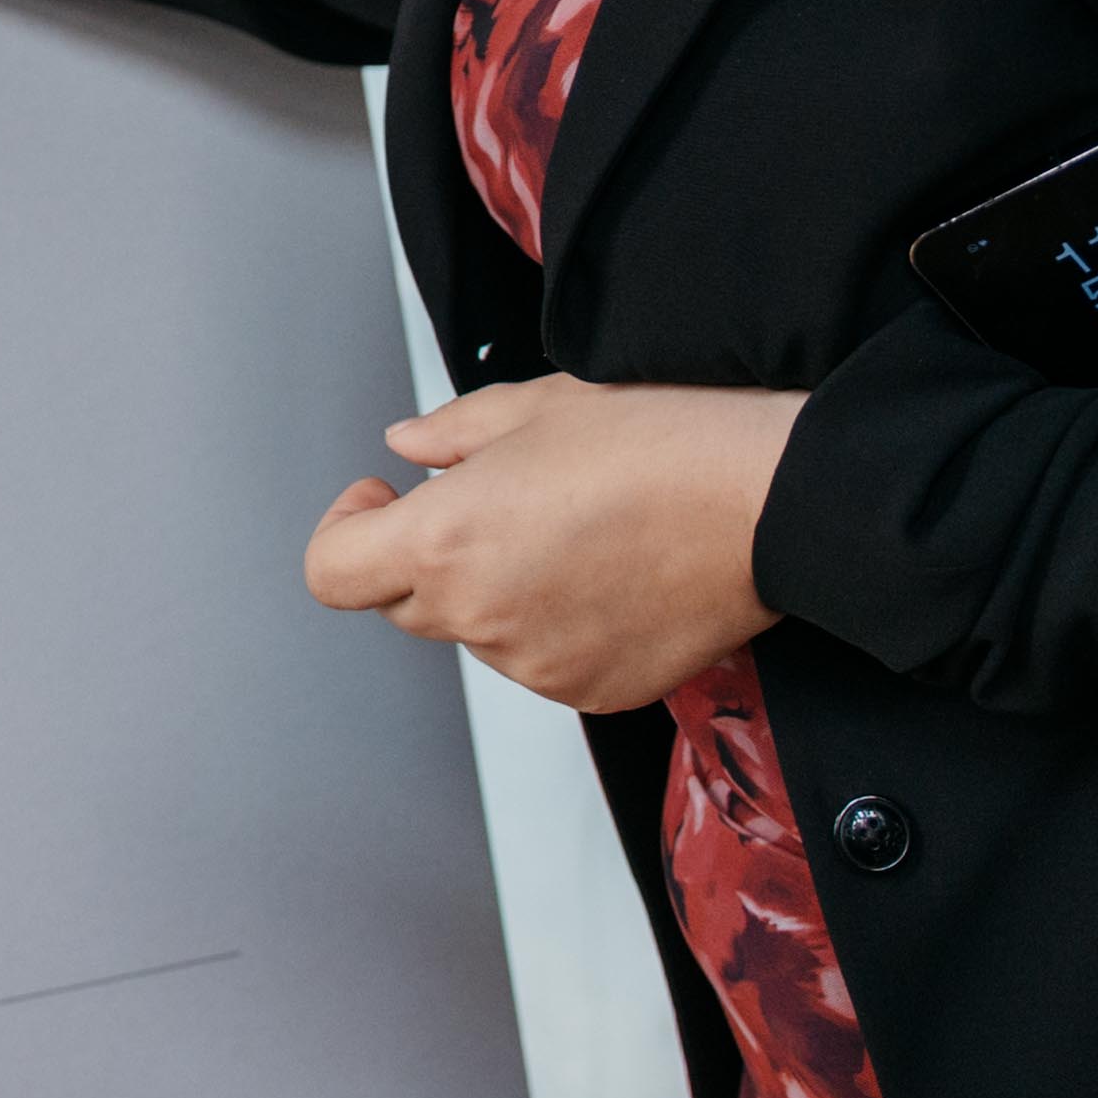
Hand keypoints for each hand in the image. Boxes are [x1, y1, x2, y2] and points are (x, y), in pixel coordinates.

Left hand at [299, 378, 805, 713]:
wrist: (766, 499)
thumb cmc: (662, 442)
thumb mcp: (535, 406)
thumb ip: (450, 432)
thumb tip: (408, 446)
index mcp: (447, 541)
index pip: (332, 573)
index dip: (346, 530)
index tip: (383, 500)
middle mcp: (483, 617)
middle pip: (406, 605)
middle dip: (428, 555)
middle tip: (491, 500)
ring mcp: (538, 666)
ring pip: (482, 631)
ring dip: (499, 588)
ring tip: (573, 527)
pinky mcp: (594, 691)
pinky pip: (542, 660)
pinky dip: (554, 623)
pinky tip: (608, 570)